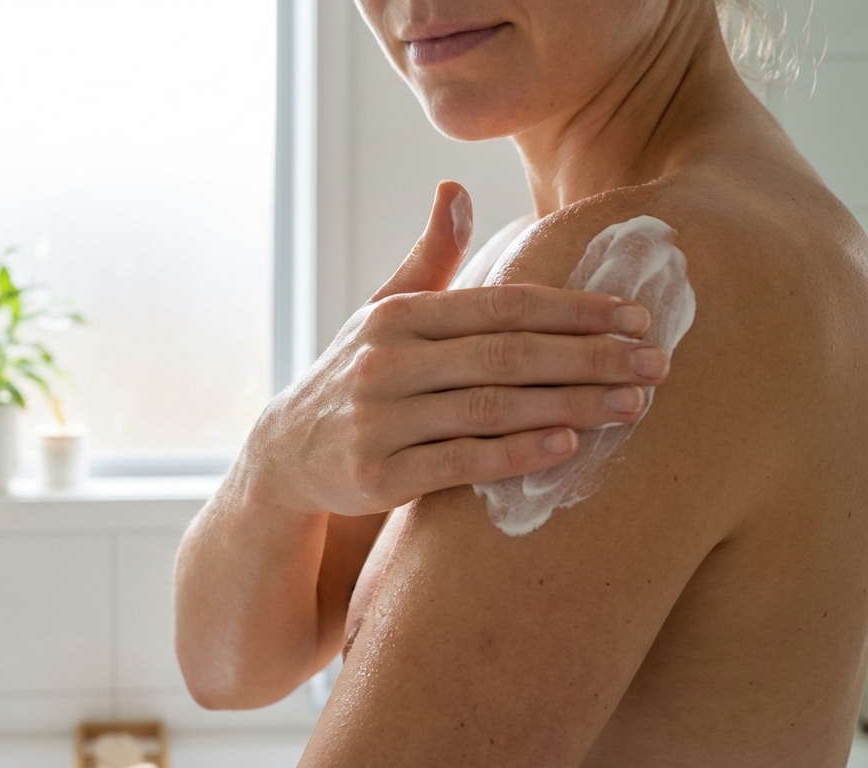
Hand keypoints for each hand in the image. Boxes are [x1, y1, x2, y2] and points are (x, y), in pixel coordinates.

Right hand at [238, 181, 667, 516]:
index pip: (501, 305)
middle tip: (658, 363)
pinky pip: (461, 462)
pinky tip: (569, 446)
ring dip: (572, 405)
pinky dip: (518, 453)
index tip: (636, 316)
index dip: (573, 309)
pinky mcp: (378, 475)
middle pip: (507, 355)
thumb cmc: (354, 376)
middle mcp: (385, 362)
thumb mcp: (382, 312)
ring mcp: (379, 420)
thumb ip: (429, 257)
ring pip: (492, 408)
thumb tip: (455, 187)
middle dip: (590, 357)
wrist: (285, 454)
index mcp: (398, 316)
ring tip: (634, 406)